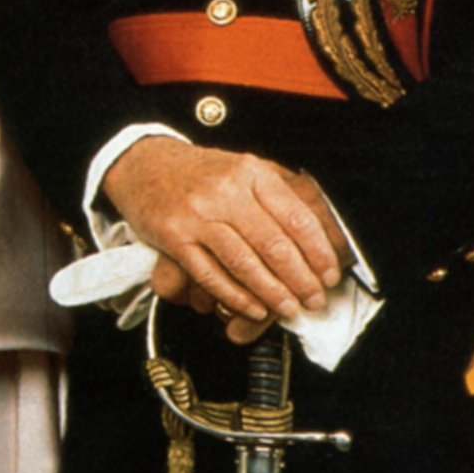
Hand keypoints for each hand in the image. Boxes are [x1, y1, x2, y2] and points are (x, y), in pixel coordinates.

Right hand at [102, 136, 350, 324]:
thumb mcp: (242, 167)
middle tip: (313, 299)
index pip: (296, 217)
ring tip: (289, 308)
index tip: (329, 274)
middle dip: (301, 280)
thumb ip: (279, 191)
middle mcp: (225, 191)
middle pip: (274, 245)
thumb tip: (321, 231)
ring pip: (245, 264)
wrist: (144, 164)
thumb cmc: (199, 171)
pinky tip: (253, 307)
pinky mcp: (175, 238)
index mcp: (250, 171)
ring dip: (273, 293)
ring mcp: (198, 215)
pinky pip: (212, 275)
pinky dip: (237, 297)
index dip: (318, 252)